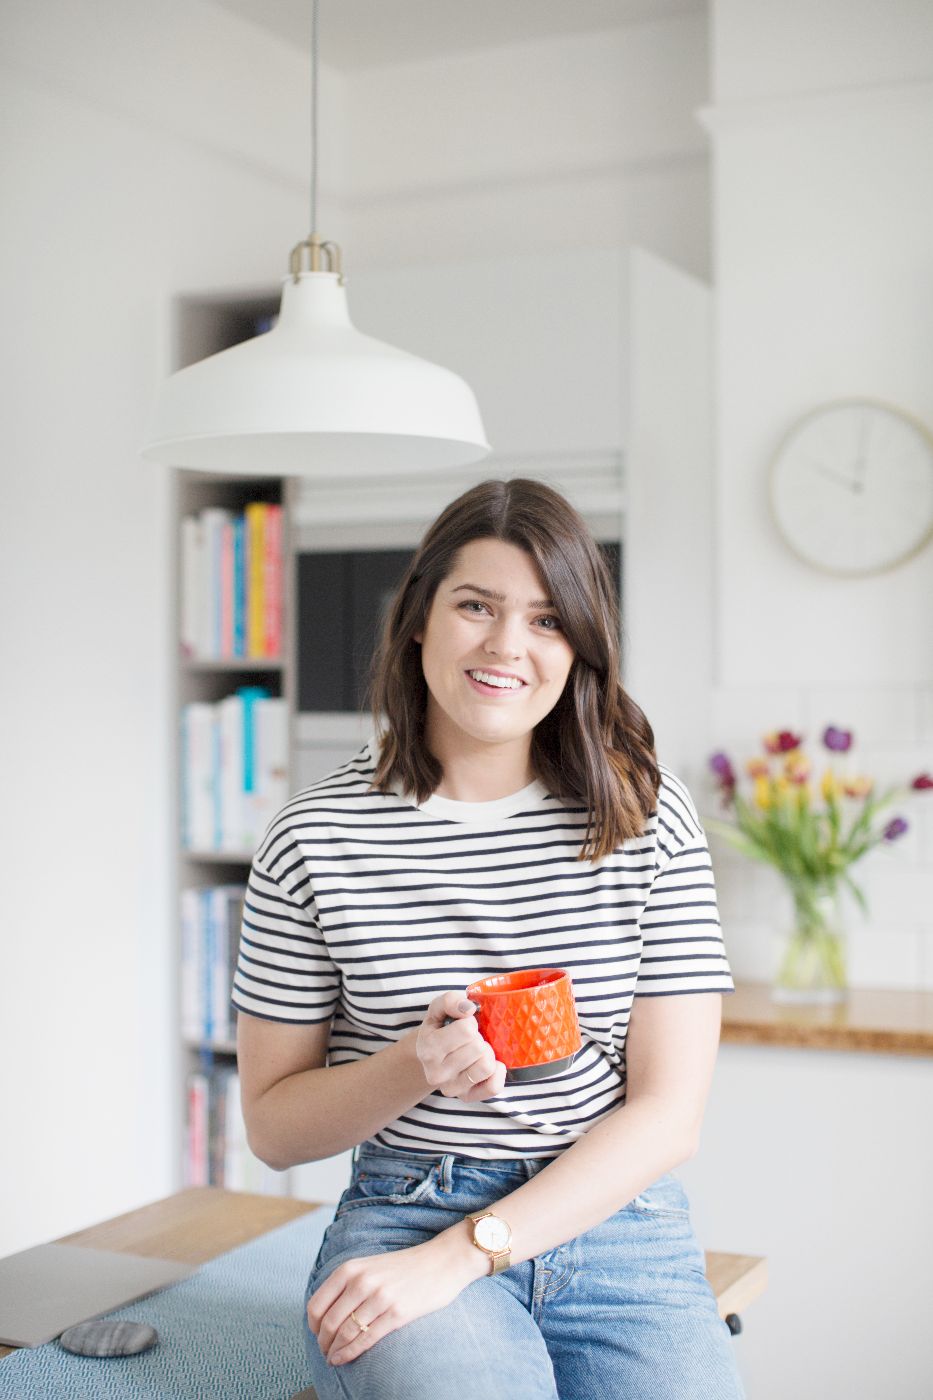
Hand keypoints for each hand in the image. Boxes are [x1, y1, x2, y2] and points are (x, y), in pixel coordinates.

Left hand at [306, 1233, 483, 1366]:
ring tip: (333, 1358)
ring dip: (334, 1351)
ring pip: (346, 1333)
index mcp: (351, 1268)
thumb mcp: (371, 1265)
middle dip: (323, 1342)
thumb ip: (348, 1283)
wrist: (442, 1261)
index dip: (313, 1325)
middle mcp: (362, 1281)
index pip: (317, 1303)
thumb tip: (325, 1313)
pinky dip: (350, 1353)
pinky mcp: (397, 1313)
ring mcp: (380, 1297)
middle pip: (329, 1322)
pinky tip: (344, 1359)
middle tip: (324, 1351)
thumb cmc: (406, 1266)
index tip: (316, 1334)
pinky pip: (366, 1339)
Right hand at [416, 991, 506, 1101]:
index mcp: (428, 1049)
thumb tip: (469, 1008)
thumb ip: (450, 1001)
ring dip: (487, 1053)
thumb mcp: (438, 1009)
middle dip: (478, 1038)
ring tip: (477, 1050)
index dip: (470, 1023)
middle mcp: (436, 1073)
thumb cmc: (439, 1029)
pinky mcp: (467, 1098)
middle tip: (470, 1039)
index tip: (463, 1025)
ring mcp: (451, 1089)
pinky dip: (498, 1072)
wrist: (431, 1056)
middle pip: (478, 1048)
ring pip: (486, 1066)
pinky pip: (494, 1086)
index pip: (467, 1030)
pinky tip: (489, 1063)